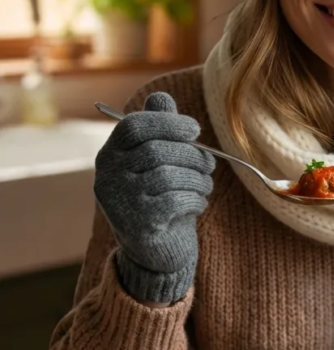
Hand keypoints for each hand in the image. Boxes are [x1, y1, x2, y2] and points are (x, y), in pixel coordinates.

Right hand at [94, 92, 214, 303]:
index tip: (195, 130)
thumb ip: (159, 130)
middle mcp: (107, 176)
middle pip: (155, 150)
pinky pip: (173, 201)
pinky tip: (199, 204)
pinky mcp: (136, 224)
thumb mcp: (160, 163)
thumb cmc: (161, 199)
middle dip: (191, 155)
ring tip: (205, 186)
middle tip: (210, 166)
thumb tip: (161, 96)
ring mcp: (119, 201)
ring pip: (166, 175)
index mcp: (110, 154)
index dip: (168, 123)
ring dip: (197, 179)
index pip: (134, 126)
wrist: (157, 252)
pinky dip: (194, 200)